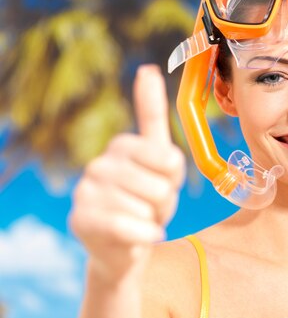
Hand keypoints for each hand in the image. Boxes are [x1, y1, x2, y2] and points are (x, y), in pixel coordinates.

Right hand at [69, 65, 185, 282]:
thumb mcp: (162, 164)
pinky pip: (129, 227)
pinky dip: (144, 236)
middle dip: (164, 203)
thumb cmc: (147, 202)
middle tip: (149, 209)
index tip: (161, 183)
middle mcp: (99, 164)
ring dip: (152, 221)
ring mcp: (87, 192)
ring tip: (138, 221)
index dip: (174, 180)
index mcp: (122, 146)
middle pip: (160, 185)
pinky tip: (137, 237)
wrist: (126, 249)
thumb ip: (156, 119)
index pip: (170, 158)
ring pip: (146, 207)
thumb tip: (148, 69)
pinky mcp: (82, 220)